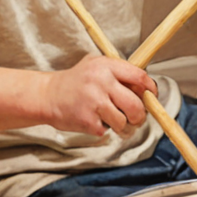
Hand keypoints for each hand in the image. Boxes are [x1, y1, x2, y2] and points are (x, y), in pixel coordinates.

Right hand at [41, 55, 157, 136]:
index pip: (140, 77)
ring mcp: (94, 102)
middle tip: (135, 118)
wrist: (47, 95)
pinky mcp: (87, 120)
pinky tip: (93, 120)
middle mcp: (101, 82)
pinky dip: (102, 129)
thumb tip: (145, 87)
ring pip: (124, 122)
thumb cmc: (75, 81)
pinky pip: (106, 131)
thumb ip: (119, 72)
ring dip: (122, 126)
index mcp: (106, 66)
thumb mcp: (95, 65)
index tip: (150, 96)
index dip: (150, 90)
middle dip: (139, 116)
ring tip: (112, 121)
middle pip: (136, 105)